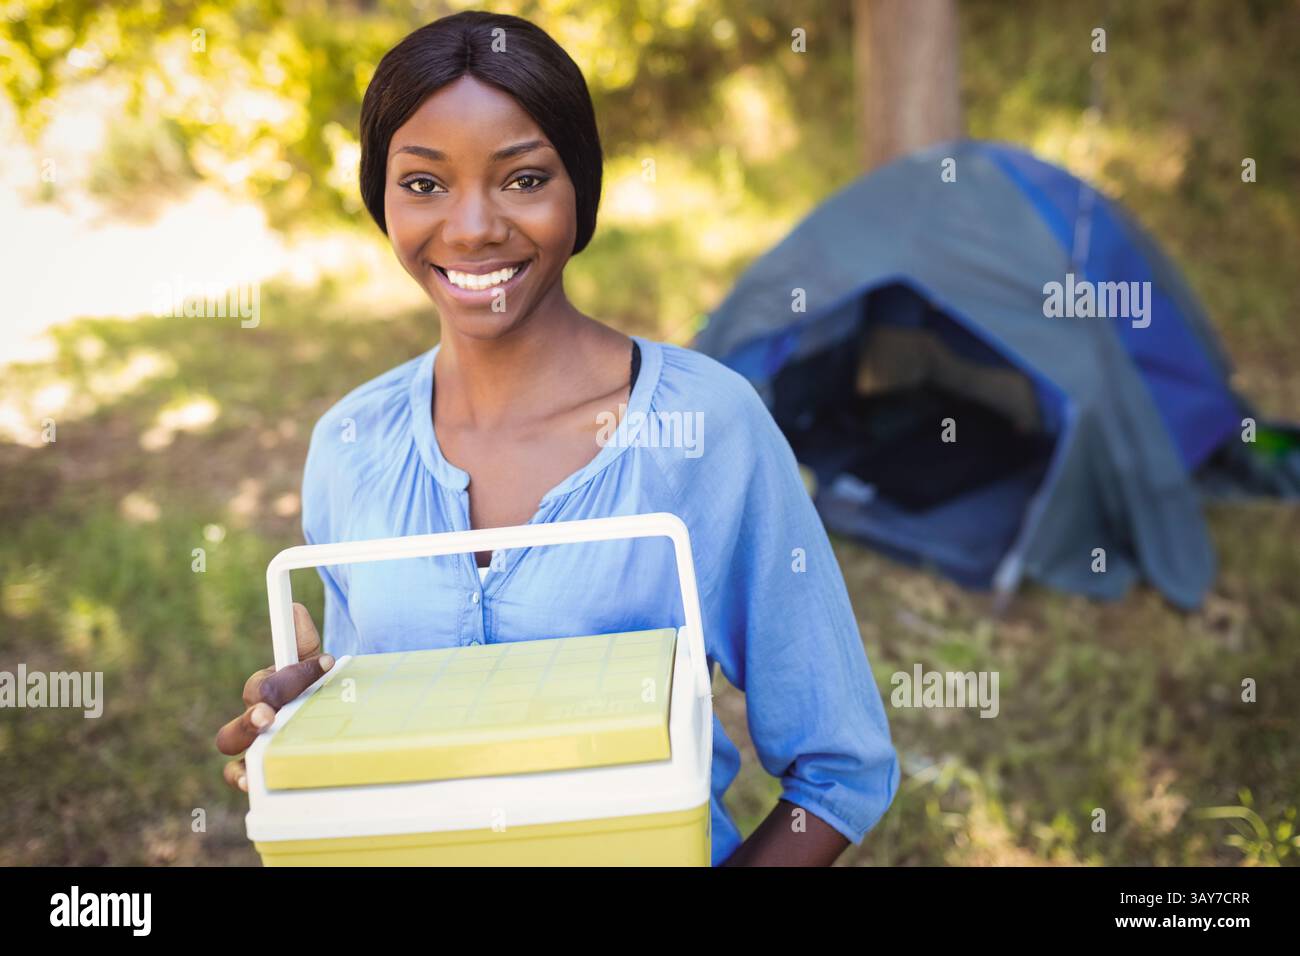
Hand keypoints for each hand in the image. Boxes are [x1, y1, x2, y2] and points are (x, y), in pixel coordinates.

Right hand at [215, 602, 334, 791]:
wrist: (321, 714)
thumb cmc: (310, 688)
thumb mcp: (311, 664)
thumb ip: (303, 639)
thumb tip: (294, 608)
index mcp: (265, 689)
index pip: (265, 683)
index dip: (289, 676)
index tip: (321, 666)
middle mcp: (252, 717)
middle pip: (238, 715)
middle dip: (252, 714)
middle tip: (269, 712)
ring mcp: (252, 744)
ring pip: (231, 743)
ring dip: (246, 741)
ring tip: (263, 739)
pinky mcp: (256, 769)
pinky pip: (237, 775)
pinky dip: (240, 777)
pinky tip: (252, 779)